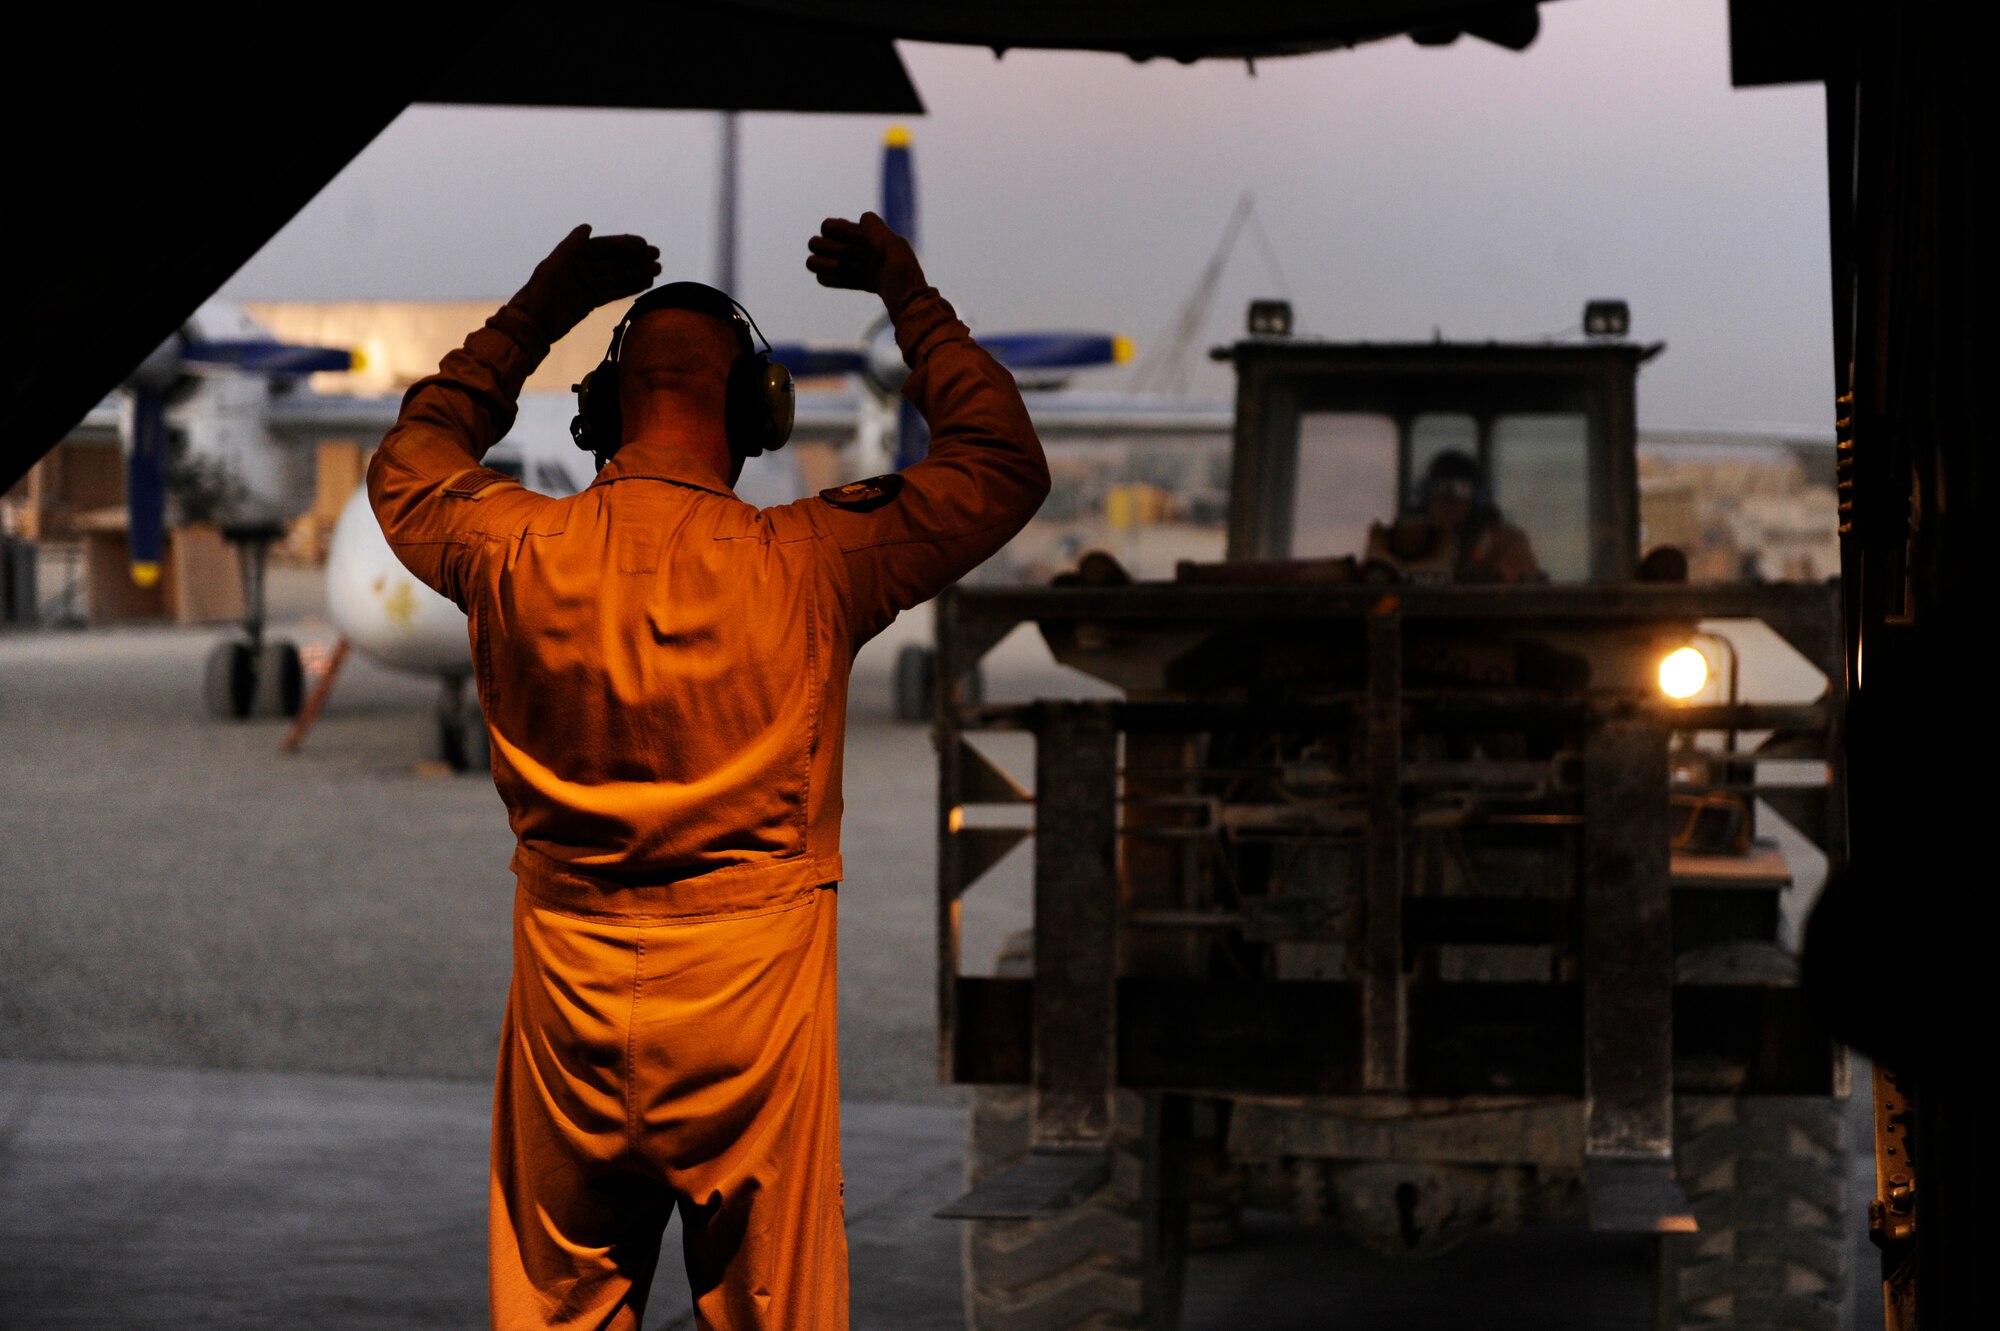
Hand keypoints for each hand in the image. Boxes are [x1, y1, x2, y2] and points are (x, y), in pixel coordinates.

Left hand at [512, 224, 660, 339]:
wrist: (532, 323)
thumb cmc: (540, 292)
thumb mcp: (554, 265)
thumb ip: (571, 245)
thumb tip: (588, 227)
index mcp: (574, 256)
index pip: (604, 247)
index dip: (624, 245)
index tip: (644, 244)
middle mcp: (582, 268)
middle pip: (614, 261)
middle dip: (636, 259)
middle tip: (657, 256)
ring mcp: (587, 285)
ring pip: (617, 277)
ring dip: (637, 273)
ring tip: (657, 270)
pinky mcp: (590, 302)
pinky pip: (613, 292)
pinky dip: (629, 288)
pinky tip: (645, 284)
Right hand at [806, 212, 925, 315]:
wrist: (914, 311)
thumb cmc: (906, 282)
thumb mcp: (894, 252)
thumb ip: (878, 234)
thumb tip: (863, 217)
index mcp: (884, 242)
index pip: (856, 230)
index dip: (839, 229)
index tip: (825, 231)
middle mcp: (879, 254)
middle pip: (847, 247)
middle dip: (829, 247)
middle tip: (814, 248)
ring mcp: (876, 271)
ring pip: (847, 264)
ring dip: (827, 262)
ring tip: (812, 264)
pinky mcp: (874, 286)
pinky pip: (852, 281)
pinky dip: (837, 279)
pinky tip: (822, 278)